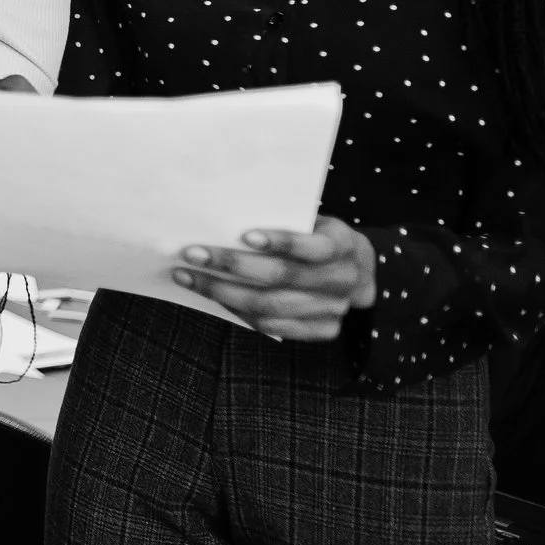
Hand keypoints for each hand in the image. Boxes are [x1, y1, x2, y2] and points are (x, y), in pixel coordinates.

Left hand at [172, 215, 377, 342]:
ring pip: (271, 305)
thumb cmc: (316, 235)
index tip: (245, 234)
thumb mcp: (311, 220)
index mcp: (344, 245)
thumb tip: (224, 214)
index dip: (281, 241)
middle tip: (192, 254)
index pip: (314, 247)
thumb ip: (282, 219)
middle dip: (232, 265)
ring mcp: (334, 309)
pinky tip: (212, 297)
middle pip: (283, 277)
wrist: (356, 269)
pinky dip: (238, 312)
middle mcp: (343, 280)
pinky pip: (273, 326)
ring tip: (187, 276)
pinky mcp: (323, 330)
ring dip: (222, 292)